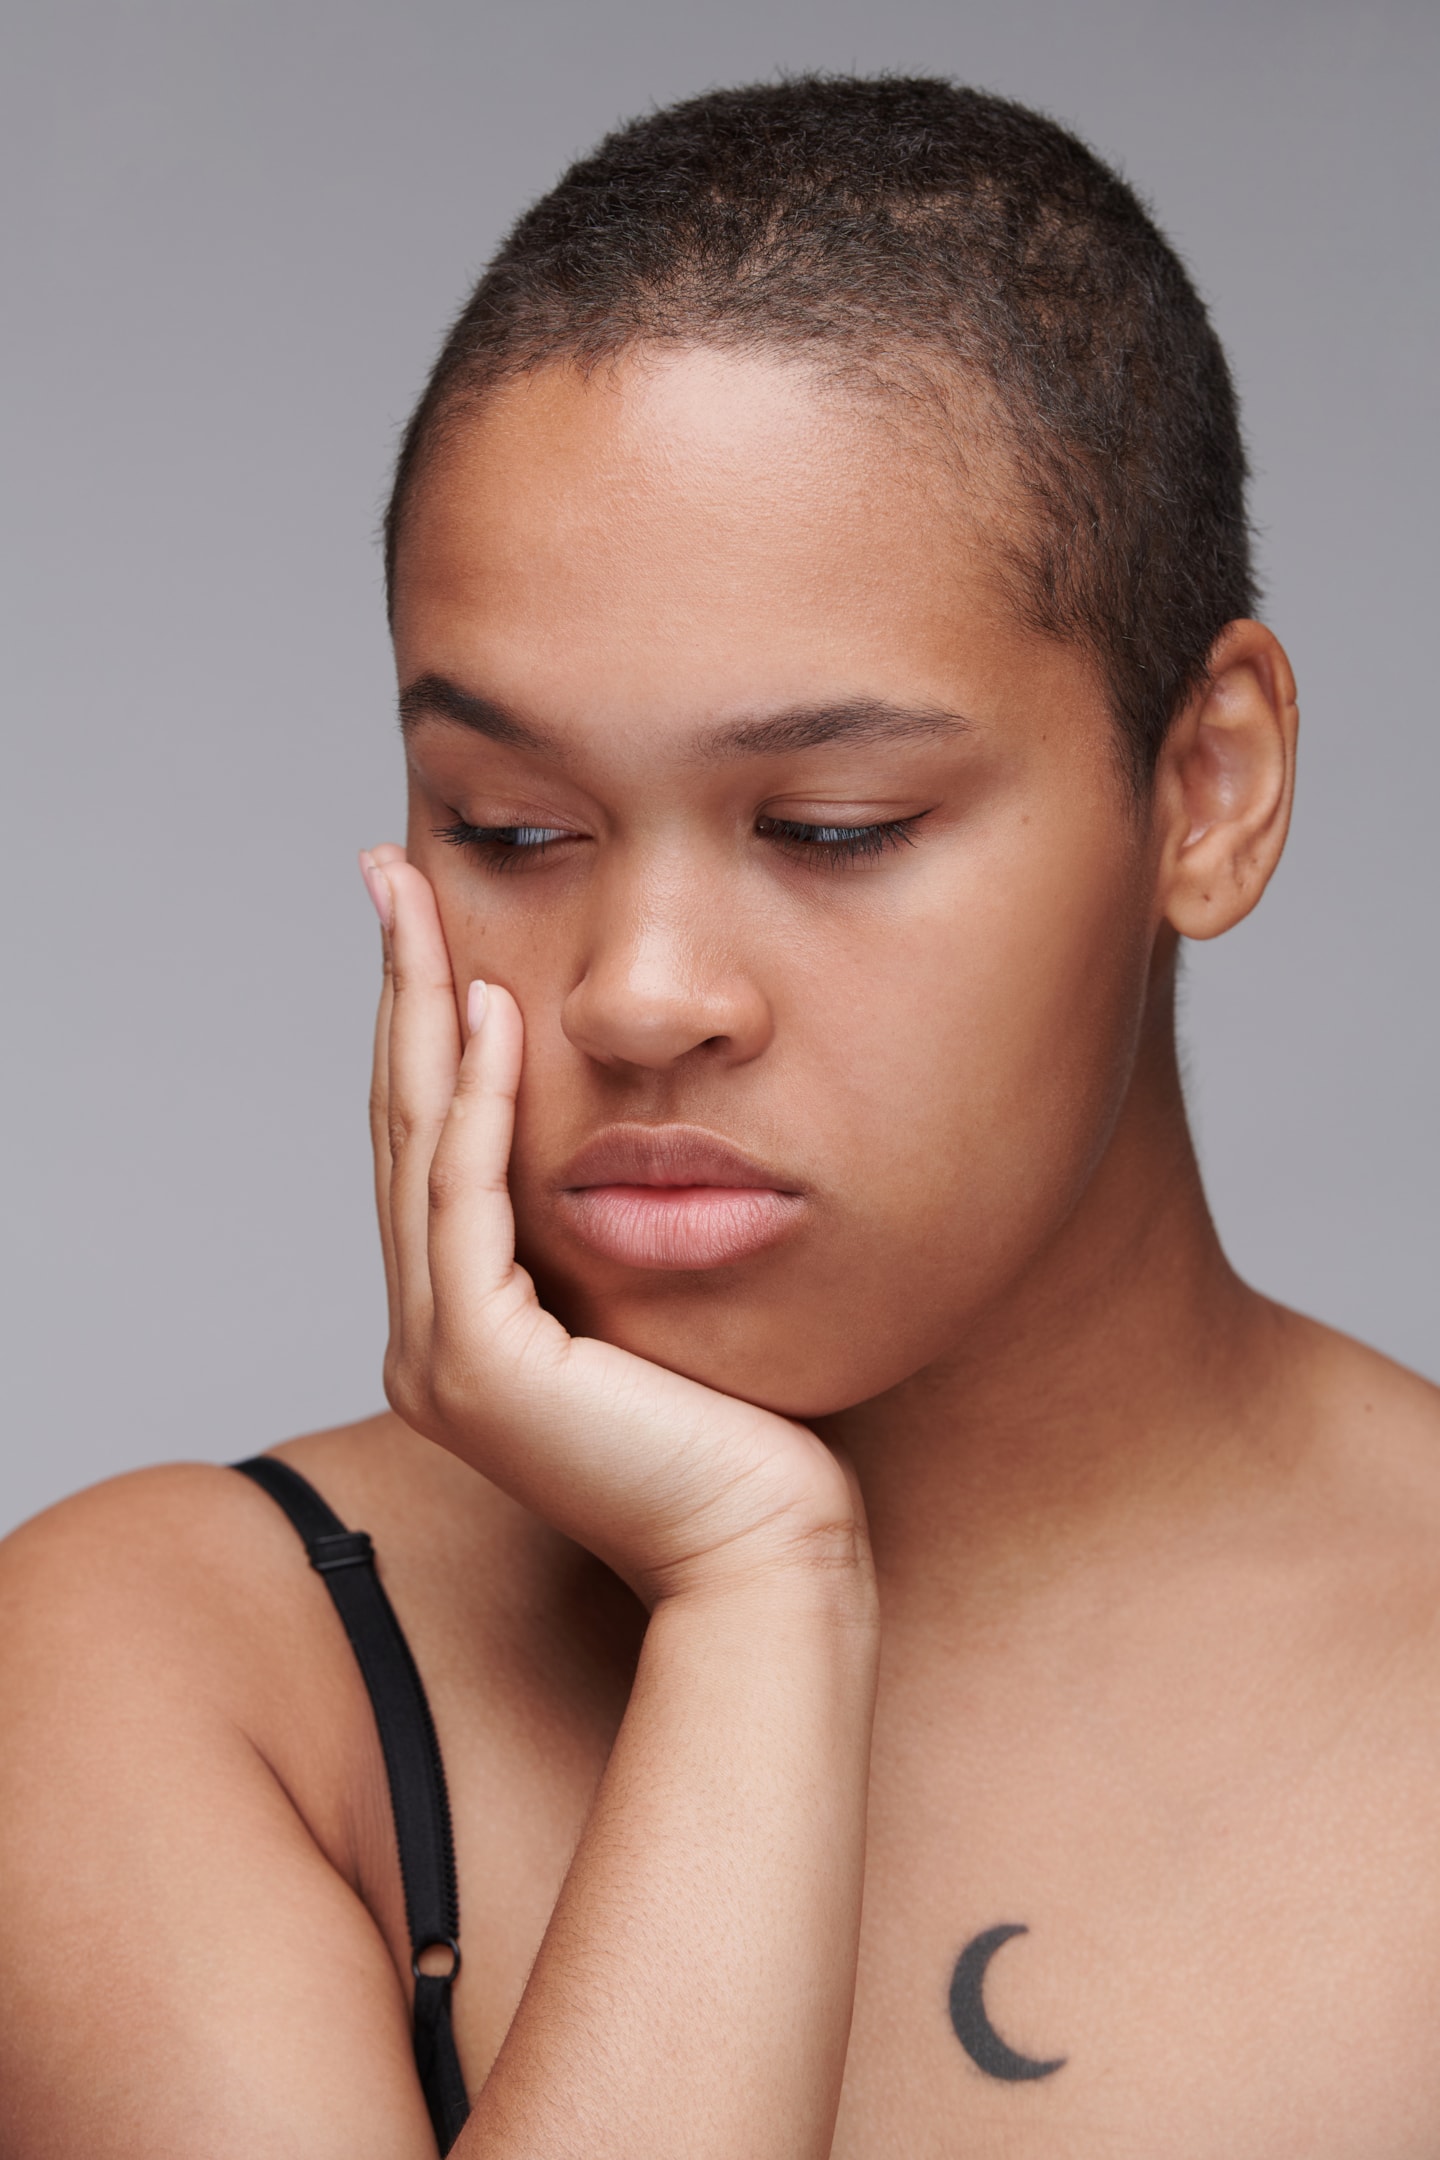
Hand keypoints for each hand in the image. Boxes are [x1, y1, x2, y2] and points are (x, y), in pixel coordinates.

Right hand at [361, 846, 866, 1606]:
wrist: (768, 1547)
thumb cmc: (741, 1429)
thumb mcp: (657, 1297)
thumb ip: (610, 1228)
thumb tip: (626, 1128)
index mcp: (465, 1322)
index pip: (432, 1143)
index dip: (421, 1026)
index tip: (430, 918)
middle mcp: (428, 1336)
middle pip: (401, 1123)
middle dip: (394, 989)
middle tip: (387, 871)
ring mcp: (438, 1355)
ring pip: (414, 1143)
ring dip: (413, 1010)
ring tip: (415, 899)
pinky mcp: (478, 1366)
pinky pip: (466, 1199)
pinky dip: (469, 1099)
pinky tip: (483, 1007)